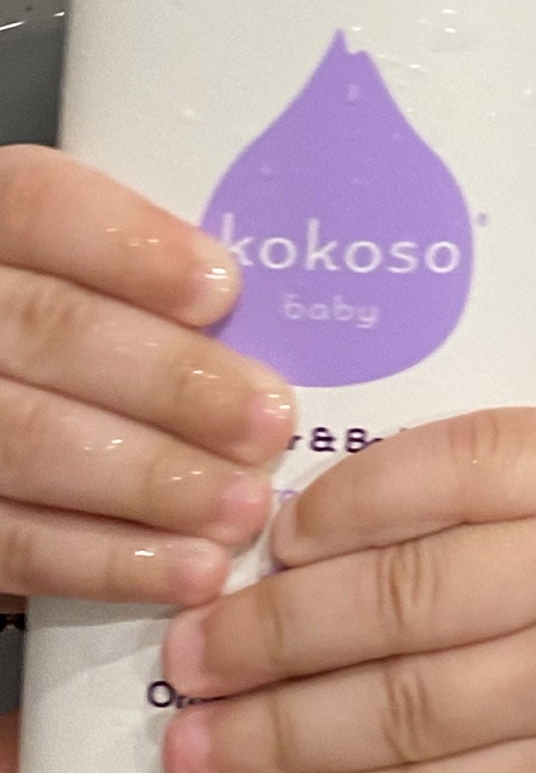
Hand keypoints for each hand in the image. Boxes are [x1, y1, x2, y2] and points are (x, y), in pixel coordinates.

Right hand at [0, 147, 293, 603]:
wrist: (16, 391)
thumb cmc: (87, 322)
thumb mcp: (97, 268)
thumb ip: (151, 272)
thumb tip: (273, 303)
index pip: (38, 205)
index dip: (129, 246)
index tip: (222, 288)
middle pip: (48, 330)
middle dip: (172, 381)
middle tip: (269, 420)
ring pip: (26, 440)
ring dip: (152, 480)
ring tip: (245, 504)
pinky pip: (10, 542)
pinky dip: (107, 561)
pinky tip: (191, 568)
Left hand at [158, 409, 535, 772]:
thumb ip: (519, 483)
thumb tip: (331, 515)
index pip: (458, 459)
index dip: (350, 496)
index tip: (273, 528)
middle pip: (403, 596)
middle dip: (272, 630)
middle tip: (188, 650)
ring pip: (400, 709)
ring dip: (276, 733)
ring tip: (193, 742)